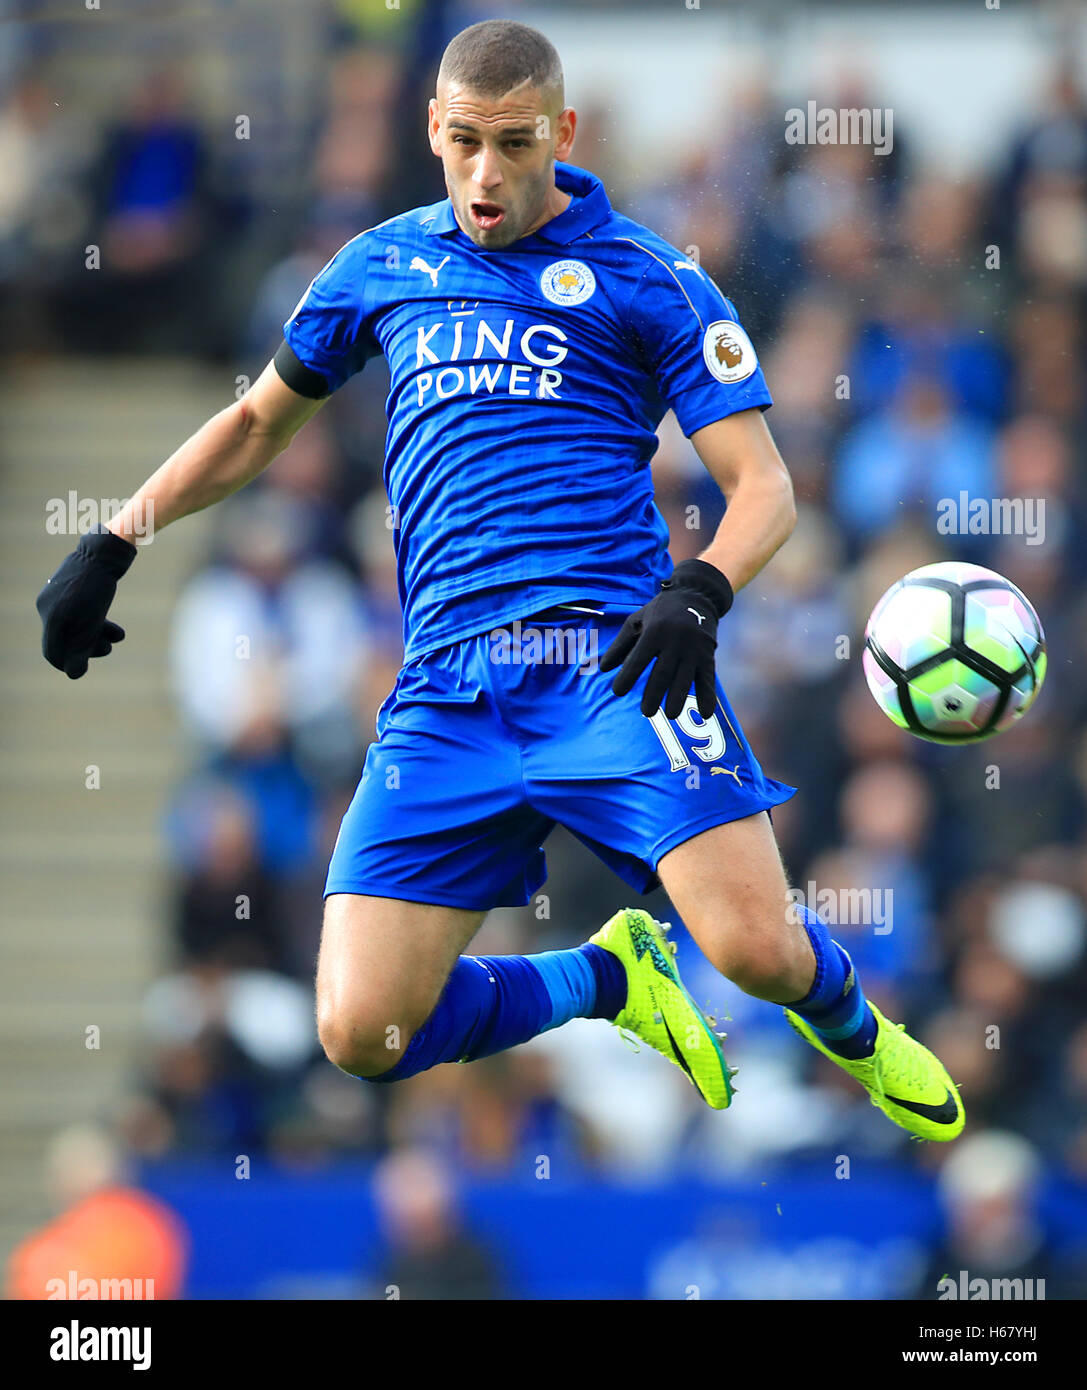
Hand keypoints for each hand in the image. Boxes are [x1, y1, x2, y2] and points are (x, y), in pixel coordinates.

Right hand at [36, 525, 136, 678]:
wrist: (105, 552)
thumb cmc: (95, 589)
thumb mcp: (89, 623)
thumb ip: (80, 649)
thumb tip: (73, 675)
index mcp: (49, 614)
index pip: (52, 650)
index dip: (67, 662)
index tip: (82, 668)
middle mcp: (49, 605)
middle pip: (66, 639)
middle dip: (88, 647)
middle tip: (108, 647)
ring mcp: (60, 594)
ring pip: (77, 625)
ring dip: (98, 635)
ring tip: (118, 636)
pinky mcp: (75, 586)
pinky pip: (83, 611)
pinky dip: (99, 621)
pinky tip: (116, 626)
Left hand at [599, 558, 732, 718]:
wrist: (696, 596)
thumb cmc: (660, 612)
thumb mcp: (636, 621)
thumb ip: (620, 645)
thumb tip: (602, 669)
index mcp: (654, 632)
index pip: (639, 658)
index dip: (627, 675)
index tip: (617, 691)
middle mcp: (675, 641)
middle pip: (663, 673)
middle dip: (654, 694)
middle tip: (646, 712)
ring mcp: (693, 649)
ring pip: (685, 678)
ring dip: (678, 698)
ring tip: (670, 714)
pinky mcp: (708, 655)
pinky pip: (708, 679)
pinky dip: (707, 696)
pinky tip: (705, 714)